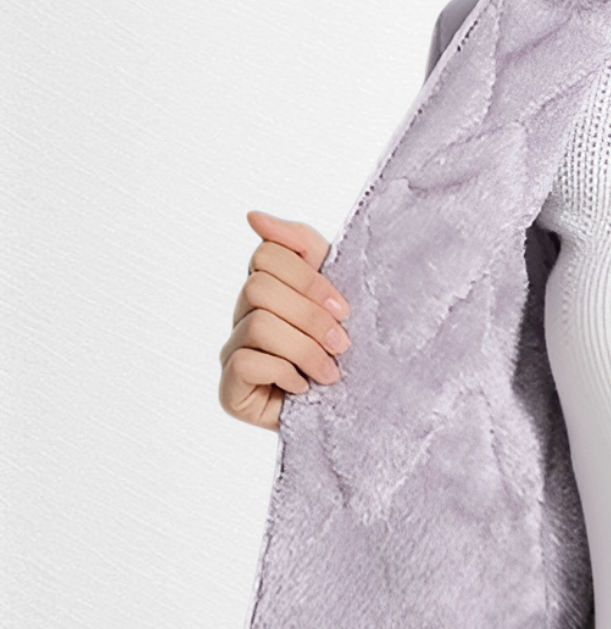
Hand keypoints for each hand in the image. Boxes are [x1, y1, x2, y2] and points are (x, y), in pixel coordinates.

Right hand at [218, 210, 348, 429]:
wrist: (363, 412)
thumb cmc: (350, 352)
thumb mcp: (338, 291)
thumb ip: (302, 246)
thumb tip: (253, 216)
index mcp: (270, 288)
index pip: (267, 253)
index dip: (310, 279)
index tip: (344, 309)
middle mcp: (245, 316)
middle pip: (259, 287)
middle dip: (310, 317)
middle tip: (342, 344)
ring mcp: (233, 352)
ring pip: (259, 324)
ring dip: (307, 350)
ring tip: (330, 373)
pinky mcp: (230, 389)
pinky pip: (247, 361)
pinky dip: (286, 373)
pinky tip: (304, 388)